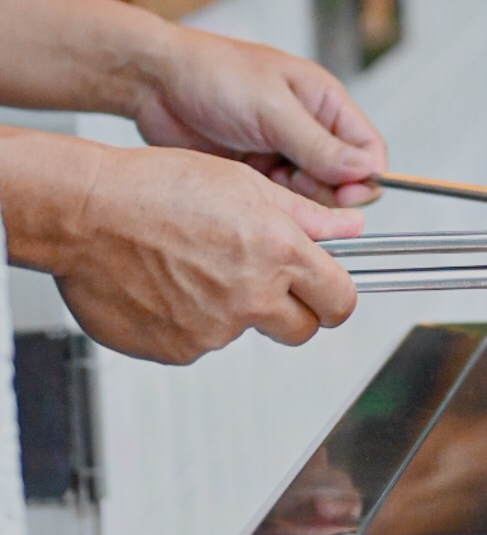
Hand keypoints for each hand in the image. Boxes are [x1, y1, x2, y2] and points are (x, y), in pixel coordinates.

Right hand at [33, 138, 363, 363]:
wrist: (87, 214)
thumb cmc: (159, 187)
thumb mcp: (246, 184)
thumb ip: (306, 214)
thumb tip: (351, 227)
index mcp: (276, 253)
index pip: (340, 300)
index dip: (337, 297)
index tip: (329, 292)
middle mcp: (249, 299)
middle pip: (301, 329)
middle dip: (294, 310)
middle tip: (262, 278)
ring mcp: (211, 332)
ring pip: (243, 331)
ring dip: (232, 308)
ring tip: (195, 264)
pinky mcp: (174, 351)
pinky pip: (199, 343)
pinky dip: (191, 320)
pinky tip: (168, 282)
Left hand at [131, 26, 386, 208]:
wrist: (155, 82)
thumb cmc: (215, 75)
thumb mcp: (273, 110)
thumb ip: (319, 144)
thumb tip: (367, 170)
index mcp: (325, 102)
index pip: (368, 148)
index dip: (366, 177)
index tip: (350, 198)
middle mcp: (309, 128)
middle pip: (343, 178)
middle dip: (329, 193)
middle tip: (297, 191)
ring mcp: (281, 151)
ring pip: (311, 193)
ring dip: (297, 200)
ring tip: (267, 186)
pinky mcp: (254, 170)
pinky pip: (278, 198)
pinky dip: (272, 204)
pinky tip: (252, 196)